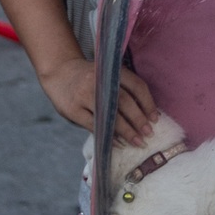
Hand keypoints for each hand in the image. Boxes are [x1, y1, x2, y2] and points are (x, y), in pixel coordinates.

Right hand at [38, 58, 157, 146]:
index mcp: (111, 71)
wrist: (59, 73)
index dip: (148, 103)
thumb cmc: (90, 78)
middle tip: (149, 133)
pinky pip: (94, 126)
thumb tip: (145, 115)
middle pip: (124, 102)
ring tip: (138, 142)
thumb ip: (123, 89)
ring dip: (126, 131)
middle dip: (139, 120)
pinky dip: (108, 136)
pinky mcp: (73, 110)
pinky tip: (118, 143)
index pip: (136, 86)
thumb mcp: (107, 75)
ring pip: (110, 115)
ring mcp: (84, 96)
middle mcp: (99, 82)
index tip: (155, 119)